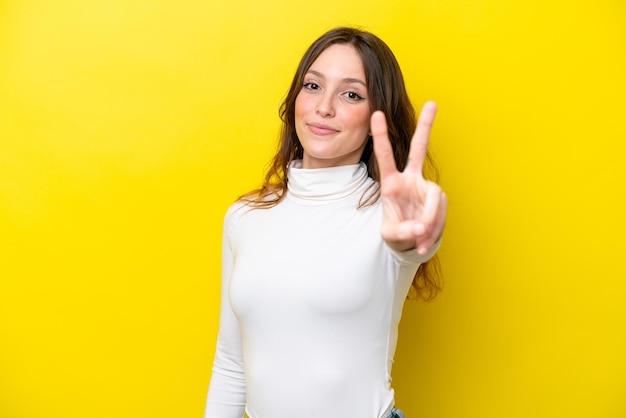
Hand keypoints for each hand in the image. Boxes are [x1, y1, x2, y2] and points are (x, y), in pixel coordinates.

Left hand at [370, 101, 446, 254]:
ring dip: (430, 220)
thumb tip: (421, 228)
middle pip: (418, 149)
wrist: (411, 241)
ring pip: (434, 198)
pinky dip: (435, 228)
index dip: (381, 136)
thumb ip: (404, 231)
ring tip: (420, 237)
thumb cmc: (397, 233)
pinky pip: (440, 211)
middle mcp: (409, 179)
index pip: (385, 156)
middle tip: (432, 102)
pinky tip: (425, 239)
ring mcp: (425, 187)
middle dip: (426, 126)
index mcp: (390, 184)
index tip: (376, 113)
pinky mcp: (438, 197)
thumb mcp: (392, 235)